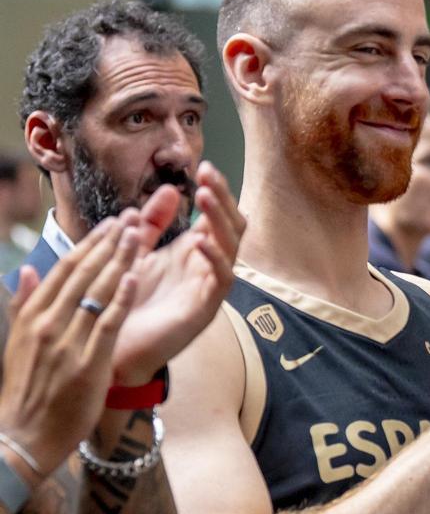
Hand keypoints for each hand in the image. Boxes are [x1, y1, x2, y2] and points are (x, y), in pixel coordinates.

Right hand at [0, 218, 139, 476]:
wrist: (23, 437)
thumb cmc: (25, 391)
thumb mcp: (17, 342)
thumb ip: (23, 304)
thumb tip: (25, 268)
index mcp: (32, 316)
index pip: (65, 270)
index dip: (90, 244)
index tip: (110, 224)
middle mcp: (48, 323)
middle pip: (84, 274)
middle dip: (109, 243)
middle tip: (132, 219)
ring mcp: (67, 342)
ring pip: (98, 292)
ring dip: (120, 261)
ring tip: (140, 235)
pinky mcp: (87, 363)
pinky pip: (107, 324)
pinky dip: (121, 299)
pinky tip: (135, 277)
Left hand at [111, 162, 246, 385]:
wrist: (113, 347)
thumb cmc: (127, 301)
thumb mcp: (136, 252)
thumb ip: (152, 223)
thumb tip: (171, 189)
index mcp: (194, 251)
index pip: (216, 214)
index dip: (215, 191)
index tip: (202, 167)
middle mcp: (208, 265)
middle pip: (231, 225)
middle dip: (222, 198)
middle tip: (208, 175)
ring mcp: (210, 286)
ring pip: (231, 247)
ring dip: (220, 220)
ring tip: (204, 196)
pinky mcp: (207, 308)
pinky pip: (222, 280)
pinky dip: (215, 258)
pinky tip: (200, 240)